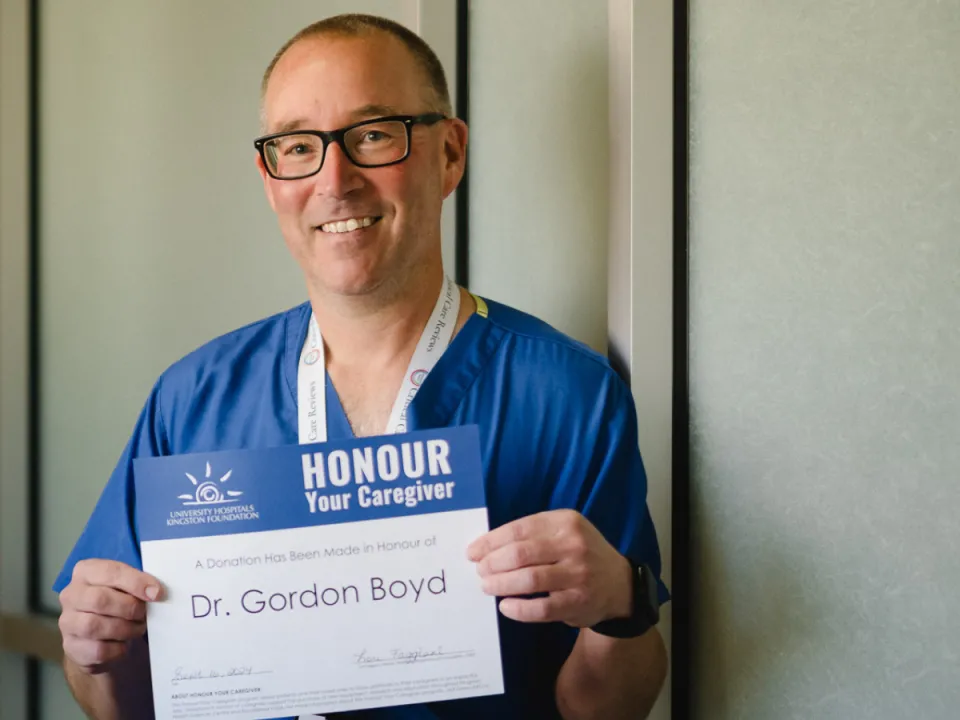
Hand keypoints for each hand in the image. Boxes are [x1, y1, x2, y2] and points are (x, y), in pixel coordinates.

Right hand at [58, 559, 162, 673]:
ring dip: (125, 629)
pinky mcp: (71, 647)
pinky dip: (117, 648)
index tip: (156, 593)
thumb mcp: (126, 586)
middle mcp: (71, 594)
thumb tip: (155, 592)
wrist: (98, 637)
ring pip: (95, 626)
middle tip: (144, 614)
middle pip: (99, 599)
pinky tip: (123, 644)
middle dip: (130, 608)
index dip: (136, 582)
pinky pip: (97, 650)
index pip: (110, 571)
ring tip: (137, 628)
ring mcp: (67, 622)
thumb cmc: (117, 603)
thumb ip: (138, 584)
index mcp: (86, 571)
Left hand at [467, 510, 632, 626]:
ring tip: (487, 586)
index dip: (491, 541)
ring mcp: (578, 575)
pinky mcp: (578, 602)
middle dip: (493, 563)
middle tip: (480, 570)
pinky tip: (506, 606)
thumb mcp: (564, 531)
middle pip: (521, 554)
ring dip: (501, 584)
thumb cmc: (581, 553)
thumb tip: (488, 546)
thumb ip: (534, 534)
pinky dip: (518, 609)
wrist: (620, 584)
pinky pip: (541, 608)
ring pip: (529, 580)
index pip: (520, 529)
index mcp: (566, 522)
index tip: (473, 551)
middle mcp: (574, 545)